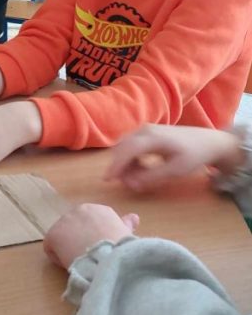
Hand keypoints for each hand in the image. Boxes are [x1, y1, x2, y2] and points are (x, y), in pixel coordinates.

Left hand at [43, 204, 139, 270]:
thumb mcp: (126, 234)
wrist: (109, 258)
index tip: (100, 250)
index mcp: (100, 209)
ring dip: (68, 248)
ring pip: (63, 238)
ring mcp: (65, 220)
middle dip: (79, 240)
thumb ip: (125, 224)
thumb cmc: (122, 249)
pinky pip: (52, 248)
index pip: (91, 222)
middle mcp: (81, 209)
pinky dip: (58, 258)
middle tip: (89, 257)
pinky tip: (69, 265)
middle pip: (75, 228)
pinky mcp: (53, 234)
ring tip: (80, 262)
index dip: (93, 237)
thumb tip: (134, 217)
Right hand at [105, 124, 243, 191]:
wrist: (207, 141)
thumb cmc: (193, 155)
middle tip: (122, 184)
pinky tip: (139, 169)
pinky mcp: (147, 134)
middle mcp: (145, 130)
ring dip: (124, 163)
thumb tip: (130, 184)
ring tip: (133, 179)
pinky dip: (131, 158)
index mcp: (152, 138)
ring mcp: (146, 130)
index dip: (115, 165)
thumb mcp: (175, 170)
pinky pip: (132, 145)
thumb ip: (151, 177)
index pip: (127, 150)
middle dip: (118, 166)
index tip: (107, 180)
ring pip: (125, 146)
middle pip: (122, 147)